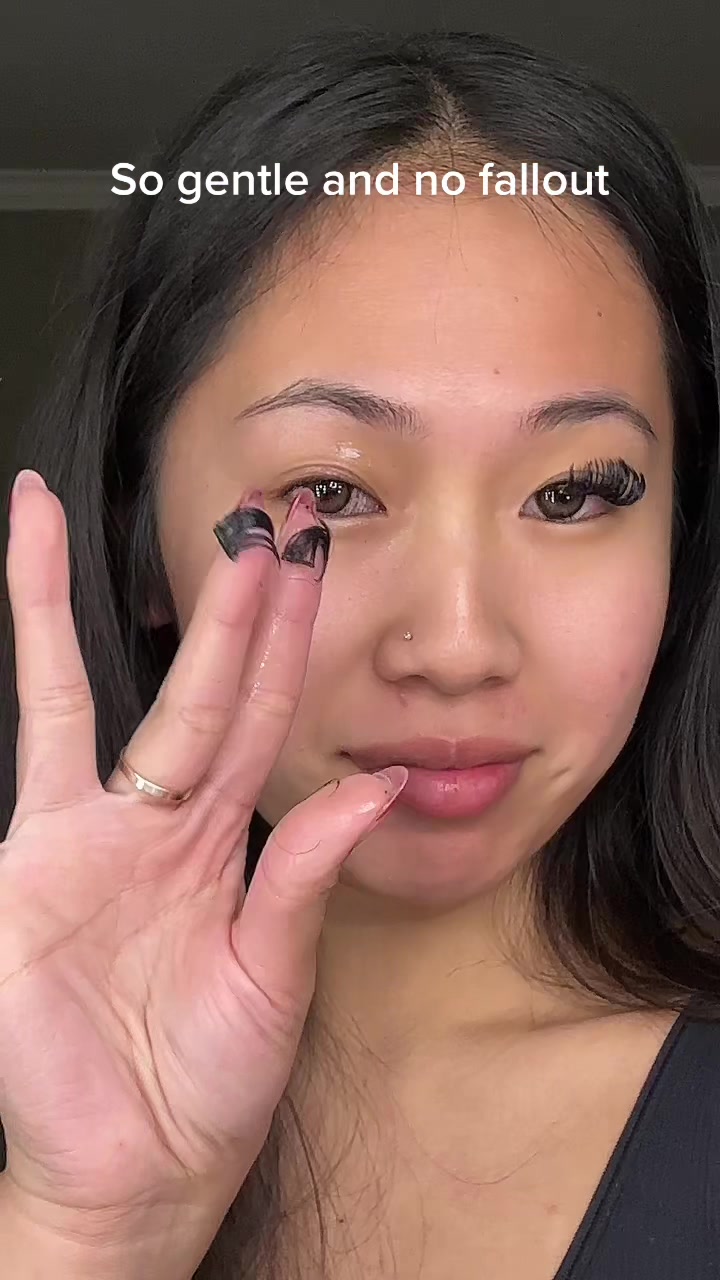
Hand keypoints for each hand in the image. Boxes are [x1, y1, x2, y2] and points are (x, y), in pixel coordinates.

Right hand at [0, 470, 405, 1275]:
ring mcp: (83, 836)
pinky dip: (36, 671)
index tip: (309, 566)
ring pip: (85, 695)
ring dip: (70, 603)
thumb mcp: (277, 976)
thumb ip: (309, 873)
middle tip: (254, 516)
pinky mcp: (26, 864)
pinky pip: (36, 752)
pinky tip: (37, 605)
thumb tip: (377, 783)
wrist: (132, 1170)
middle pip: (195, 688)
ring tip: (51, 512)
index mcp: (221, 845)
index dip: (286, 642)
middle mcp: (154, 823)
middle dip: (225, 603)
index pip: (261, 720)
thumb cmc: (206, 1083)